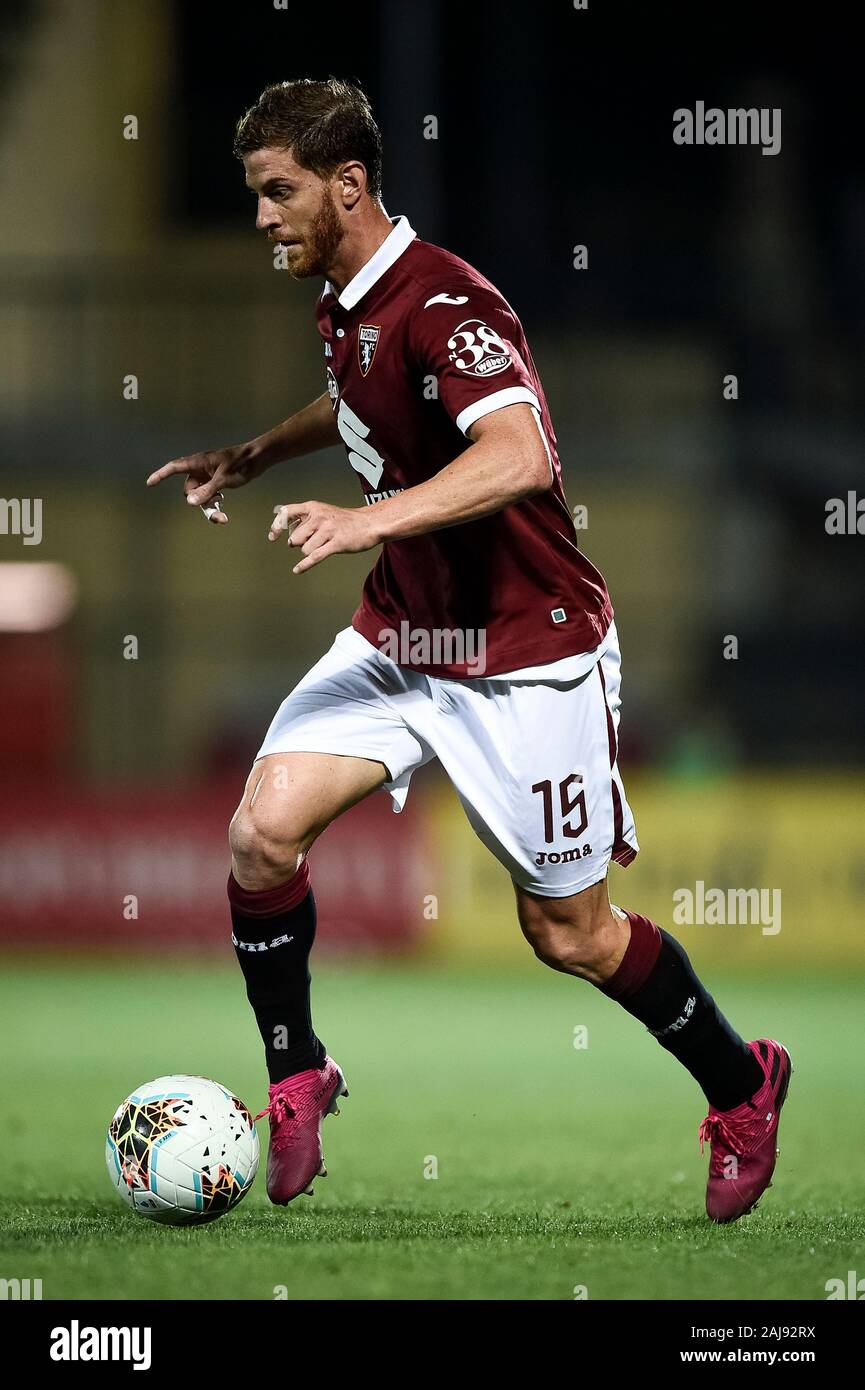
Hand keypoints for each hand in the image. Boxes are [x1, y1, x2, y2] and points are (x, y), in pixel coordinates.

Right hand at [145, 444, 260, 522]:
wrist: (258, 459)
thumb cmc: (242, 463)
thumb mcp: (224, 479)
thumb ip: (207, 491)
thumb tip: (189, 503)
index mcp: (198, 462)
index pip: (174, 468)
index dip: (161, 475)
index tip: (149, 483)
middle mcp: (200, 469)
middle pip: (189, 489)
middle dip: (198, 502)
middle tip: (216, 509)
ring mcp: (208, 476)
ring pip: (199, 496)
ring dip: (208, 506)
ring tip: (223, 516)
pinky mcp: (216, 481)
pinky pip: (208, 496)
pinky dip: (214, 503)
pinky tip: (223, 507)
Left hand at [269, 501, 380, 573]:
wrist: (369, 523)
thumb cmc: (344, 521)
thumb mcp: (323, 512)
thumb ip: (305, 519)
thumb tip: (286, 531)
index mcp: (313, 507)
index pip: (287, 513)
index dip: (277, 526)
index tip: (273, 537)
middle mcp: (319, 517)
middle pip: (295, 538)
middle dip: (301, 544)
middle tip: (314, 541)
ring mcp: (328, 530)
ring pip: (305, 549)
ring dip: (311, 552)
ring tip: (325, 545)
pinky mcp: (336, 544)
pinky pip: (315, 557)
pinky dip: (304, 565)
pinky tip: (297, 570)